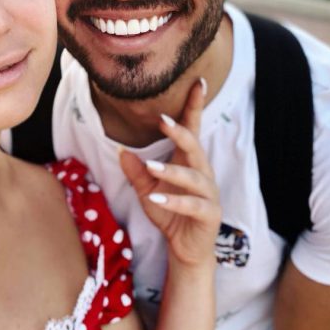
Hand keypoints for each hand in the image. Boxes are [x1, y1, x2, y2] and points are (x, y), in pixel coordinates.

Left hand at [119, 79, 220, 266]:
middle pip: (195, 147)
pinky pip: (193, 204)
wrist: (185, 248)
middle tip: (161, 120)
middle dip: (180, 132)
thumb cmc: (169, 213)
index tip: (197, 82)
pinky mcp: (209, 214)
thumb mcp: (147, 190)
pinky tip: (155, 197)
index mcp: (188, 162)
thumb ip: (136, 172)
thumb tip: (120, 151)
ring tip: (151, 166)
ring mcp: (208, 194)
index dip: (195, 106)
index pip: (193, 129)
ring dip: (172, 171)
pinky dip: (174, 200)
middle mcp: (202, 173)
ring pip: (194, 177)